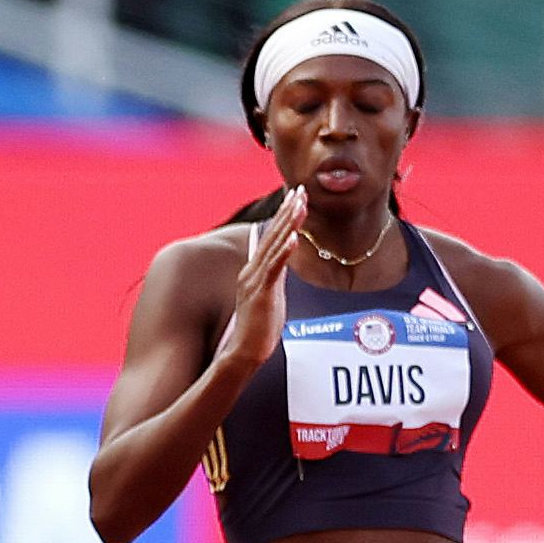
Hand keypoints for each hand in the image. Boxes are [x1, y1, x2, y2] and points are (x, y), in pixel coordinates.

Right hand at [224, 185, 306, 369]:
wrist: (243, 352)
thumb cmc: (258, 330)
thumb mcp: (270, 297)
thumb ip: (274, 278)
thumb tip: (281, 264)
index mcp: (254, 271)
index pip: (272, 238)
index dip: (284, 217)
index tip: (295, 197)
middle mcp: (252, 271)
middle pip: (273, 236)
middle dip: (288, 211)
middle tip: (301, 190)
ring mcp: (256, 281)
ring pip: (275, 247)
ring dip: (289, 224)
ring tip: (300, 205)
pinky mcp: (262, 294)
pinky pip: (275, 269)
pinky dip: (284, 252)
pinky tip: (294, 237)